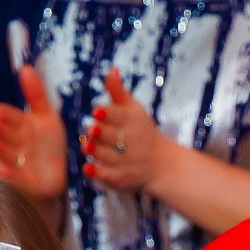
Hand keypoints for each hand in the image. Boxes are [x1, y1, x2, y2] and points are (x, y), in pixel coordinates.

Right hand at [0, 65, 67, 199]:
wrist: (56, 174)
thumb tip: (25, 67)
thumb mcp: (47, 116)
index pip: (10, 116)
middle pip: (6, 134)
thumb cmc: (49, 144)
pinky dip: (9, 175)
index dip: (2, 114)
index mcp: (22, 125)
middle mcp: (17, 143)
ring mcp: (19, 162)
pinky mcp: (25, 181)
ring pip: (7, 153)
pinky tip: (1, 171)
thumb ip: (35, 94)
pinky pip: (16, 177)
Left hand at [80, 70, 170, 194]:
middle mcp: (131, 141)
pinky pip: (104, 175)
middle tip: (92, 131)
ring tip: (88, 145)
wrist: (161, 163)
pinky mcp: (122, 178)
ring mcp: (127, 161)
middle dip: (95, 132)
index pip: (116, 114)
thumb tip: (111, 70)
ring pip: (101, 153)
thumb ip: (118, 91)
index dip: (103, 113)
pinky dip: (94, 171)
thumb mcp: (134, 109)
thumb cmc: (142, 131)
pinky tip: (87, 166)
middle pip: (105, 134)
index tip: (97, 112)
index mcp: (133, 120)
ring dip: (91, 149)